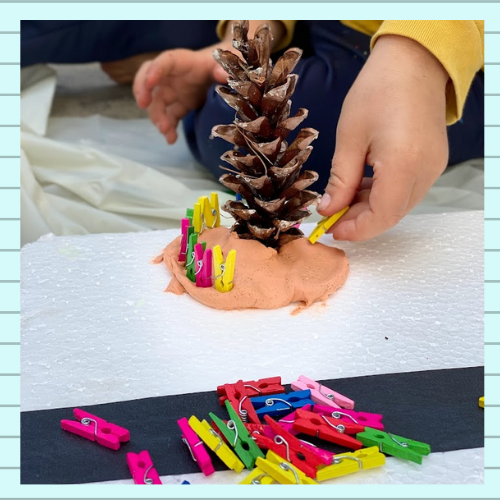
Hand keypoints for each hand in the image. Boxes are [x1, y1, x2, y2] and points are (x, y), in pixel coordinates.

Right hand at [133, 45, 229, 143]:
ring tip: (165, 130)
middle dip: (142, 90)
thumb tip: (223, 75)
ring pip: (157, 103)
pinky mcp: (178, 106)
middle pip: (148, 79)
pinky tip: (171, 139)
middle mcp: (171, 77)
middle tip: (142, 104)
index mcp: (182, 62)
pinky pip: (168, 117)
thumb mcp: (222, 64)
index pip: (165, 62)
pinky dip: (168, 128)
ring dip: (157, 117)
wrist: (219, 73)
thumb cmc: (217, 64)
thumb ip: (222, 68)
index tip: (150, 82)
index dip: (155, 70)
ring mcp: (172, 92)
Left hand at [317, 35, 449, 240]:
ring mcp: (433, 168)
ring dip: (370, 210)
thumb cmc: (376, 92)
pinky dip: (383, 196)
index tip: (330, 229)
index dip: (356, 229)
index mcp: (403, 163)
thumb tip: (328, 210)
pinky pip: (407, 191)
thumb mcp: (349, 137)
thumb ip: (341, 180)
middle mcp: (425, 171)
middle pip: (392, 214)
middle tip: (332, 217)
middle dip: (360, 222)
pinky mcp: (433, 162)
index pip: (382, 215)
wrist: (412, 63)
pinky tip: (362, 187)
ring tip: (343, 200)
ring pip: (400, 205)